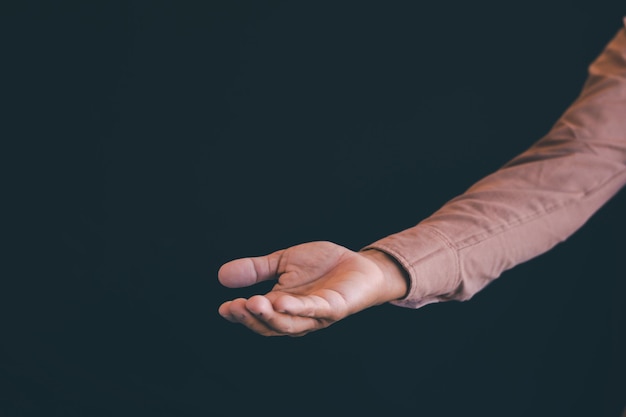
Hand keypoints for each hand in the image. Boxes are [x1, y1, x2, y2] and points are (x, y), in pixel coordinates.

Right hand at [218, 241, 408, 336]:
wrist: (359, 263)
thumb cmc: (323, 266)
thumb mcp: (283, 262)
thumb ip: (256, 269)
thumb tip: (221, 275)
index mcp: (281, 306)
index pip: (257, 317)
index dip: (240, 315)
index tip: (223, 308)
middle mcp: (296, 316)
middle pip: (269, 326)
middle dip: (250, 318)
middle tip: (234, 307)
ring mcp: (316, 315)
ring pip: (289, 324)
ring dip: (270, 317)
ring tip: (253, 304)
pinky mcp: (334, 308)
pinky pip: (314, 310)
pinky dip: (298, 308)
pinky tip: (282, 302)